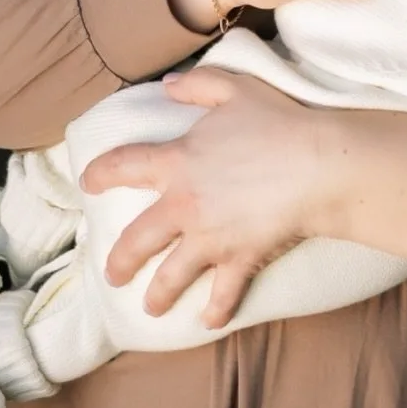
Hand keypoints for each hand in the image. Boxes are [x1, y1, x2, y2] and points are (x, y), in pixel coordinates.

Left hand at [81, 65, 406, 327]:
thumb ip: (197, 85)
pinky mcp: (240, 258)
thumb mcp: (234, 89)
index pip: (124, 166)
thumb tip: (168, 85)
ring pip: (171, 275)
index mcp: (176, 161)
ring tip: (150, 308)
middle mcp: (184, 205)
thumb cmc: (278, 123)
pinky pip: (224, 291)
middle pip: (137, 240)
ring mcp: (210, 237)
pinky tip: (209, 322)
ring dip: (159, 294)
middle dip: (120, 261)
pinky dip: (216, 309)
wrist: (318, 164)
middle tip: (112, 275)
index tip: (88, 184)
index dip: (101, 174)